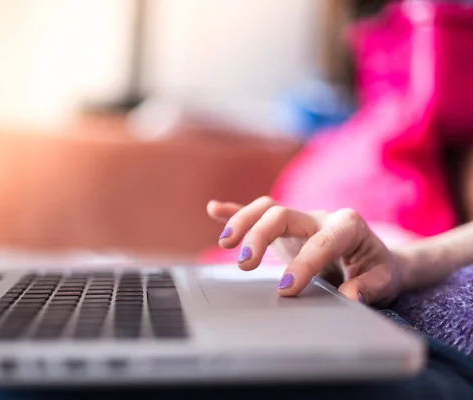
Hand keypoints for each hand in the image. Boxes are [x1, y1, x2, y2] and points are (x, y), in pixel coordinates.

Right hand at [207, 196, 405, 305]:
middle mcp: (320, 216)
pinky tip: (214, 209)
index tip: (286, 289)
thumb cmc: (379, 270)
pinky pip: (259, 213)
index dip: (303, 264)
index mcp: (347, 225)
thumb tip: (349, 296)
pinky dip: (236, 211)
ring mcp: (300, 219)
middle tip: (245, 265)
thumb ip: (368, 287)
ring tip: (225, 242)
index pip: (320, 241)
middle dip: (260, 235)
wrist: (375, 258)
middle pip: (282, 214)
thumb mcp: (384, 281)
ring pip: (266, 208)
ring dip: (243, 220)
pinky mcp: (286, 227)